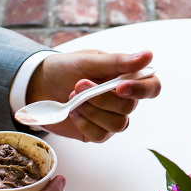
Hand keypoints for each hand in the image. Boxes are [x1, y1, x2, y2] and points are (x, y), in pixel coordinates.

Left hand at [27, 49, 160, 141]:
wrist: (39, 84)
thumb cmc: (67, 68)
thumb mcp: (90, 60)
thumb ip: (119, 61)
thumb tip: (148, 55)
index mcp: (127, 78)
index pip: (152, 87)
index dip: (141, 90)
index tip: (119, 87)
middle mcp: (123, 100)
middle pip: (129, 108)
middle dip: (101, 97)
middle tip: (79, 85)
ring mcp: (111, 118)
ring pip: (117, 124)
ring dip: (92, 110)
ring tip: (73, 98)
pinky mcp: (97, 132)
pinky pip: (101, 135)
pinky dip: (84, 123)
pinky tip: (73, 111)